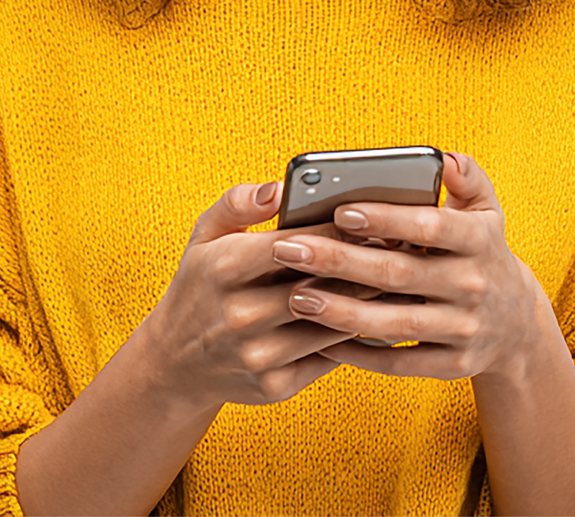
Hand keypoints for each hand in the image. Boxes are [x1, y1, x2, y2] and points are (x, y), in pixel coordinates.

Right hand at [137, 180, 382, 413]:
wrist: (175, 362)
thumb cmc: (201, 285)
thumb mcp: (205, 234)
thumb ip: (238, 202)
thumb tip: (277, 187)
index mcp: (224, 268)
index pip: (294, 244)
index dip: (337, 229)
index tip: (370, 215)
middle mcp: (239, 315)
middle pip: (319, 285)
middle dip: (361, 264)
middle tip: (399, 244)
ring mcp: (257, 355)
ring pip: (331, 324)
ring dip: (368, 302)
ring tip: (398, 277)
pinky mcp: (274, 386)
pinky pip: (328, 357)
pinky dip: (354, 336)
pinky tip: (376, 314)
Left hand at [270, 152, 544, 380]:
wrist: (517, 325)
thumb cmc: (482, 252)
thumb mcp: (486, 210)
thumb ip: (467, 176)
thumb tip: (443, 157)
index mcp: (478, 239)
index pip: (430, 226)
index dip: (386, 219)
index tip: (341, 211)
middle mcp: (472, 285)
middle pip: (398, 274)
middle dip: (340, 262)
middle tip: (290, 250)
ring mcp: (463, 329)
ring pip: (394, 322)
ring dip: (341, 312)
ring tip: (295, 297)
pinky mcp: (452, 366)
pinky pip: (399, 363)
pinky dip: (359, 355)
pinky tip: (320, 339)